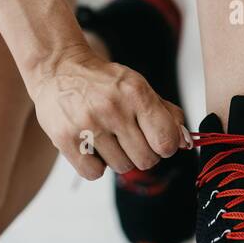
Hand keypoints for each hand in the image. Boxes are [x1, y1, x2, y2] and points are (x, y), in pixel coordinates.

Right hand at [29, 42, 190, 180]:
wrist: (58, 69)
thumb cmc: (102, 82)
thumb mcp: (136, 87)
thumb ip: (165, 113)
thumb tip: (185, 142)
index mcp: (135, 92)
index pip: (166, 141)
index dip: (165, 146)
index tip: (156, 140)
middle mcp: (112, 108)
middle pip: (146, 160)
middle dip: (141, 153)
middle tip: (128, 138)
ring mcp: (87, 124)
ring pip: (121, 167)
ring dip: (117, 158)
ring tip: (106, 138)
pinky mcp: (66, 138)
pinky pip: (94, 173)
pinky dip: (95, 165)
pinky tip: (90, 146)